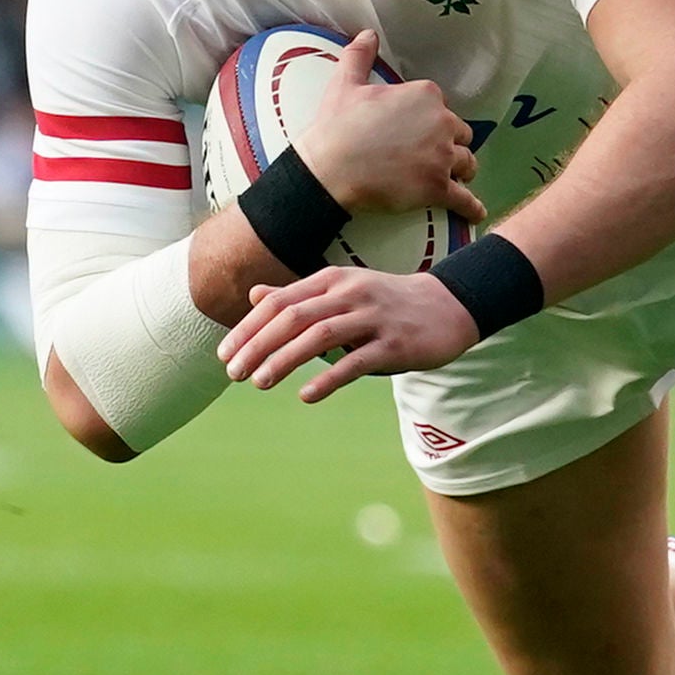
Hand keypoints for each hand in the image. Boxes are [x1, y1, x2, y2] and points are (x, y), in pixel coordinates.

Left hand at [220, 267, 477, 402]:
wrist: (449, 306)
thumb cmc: (387, 303)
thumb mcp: (342, 291)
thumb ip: (300, 296)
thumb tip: (255, 296)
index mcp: (332, 280)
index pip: (279, 301)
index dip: (248, 327)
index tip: (225, 354)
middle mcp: (349, 294)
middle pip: (293, 316)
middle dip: (257, 344)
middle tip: (233, 372)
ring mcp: (373, 317)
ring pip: (320, 336)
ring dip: (284, 359)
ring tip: (259, 382)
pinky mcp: (395, 344)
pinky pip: (357, 361)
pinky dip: (328, 378)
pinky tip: (306, 395)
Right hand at [292, 31, 483, 224]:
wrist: (329, 169)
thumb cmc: (337, 126)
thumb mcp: (345, 83)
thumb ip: (359, 55)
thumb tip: (367, 33)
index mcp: (425, 95)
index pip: (443, 107)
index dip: (432, 120)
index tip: (419, 130)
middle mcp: (441, 123)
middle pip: (460, 135)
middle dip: (450, 145)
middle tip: (434, 155)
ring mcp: (441, 158)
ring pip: (467, 164)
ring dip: (462, 171)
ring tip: (456, 179)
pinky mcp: (437, 189)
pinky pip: (464, 199)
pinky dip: (472, 207)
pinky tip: (476, 212)